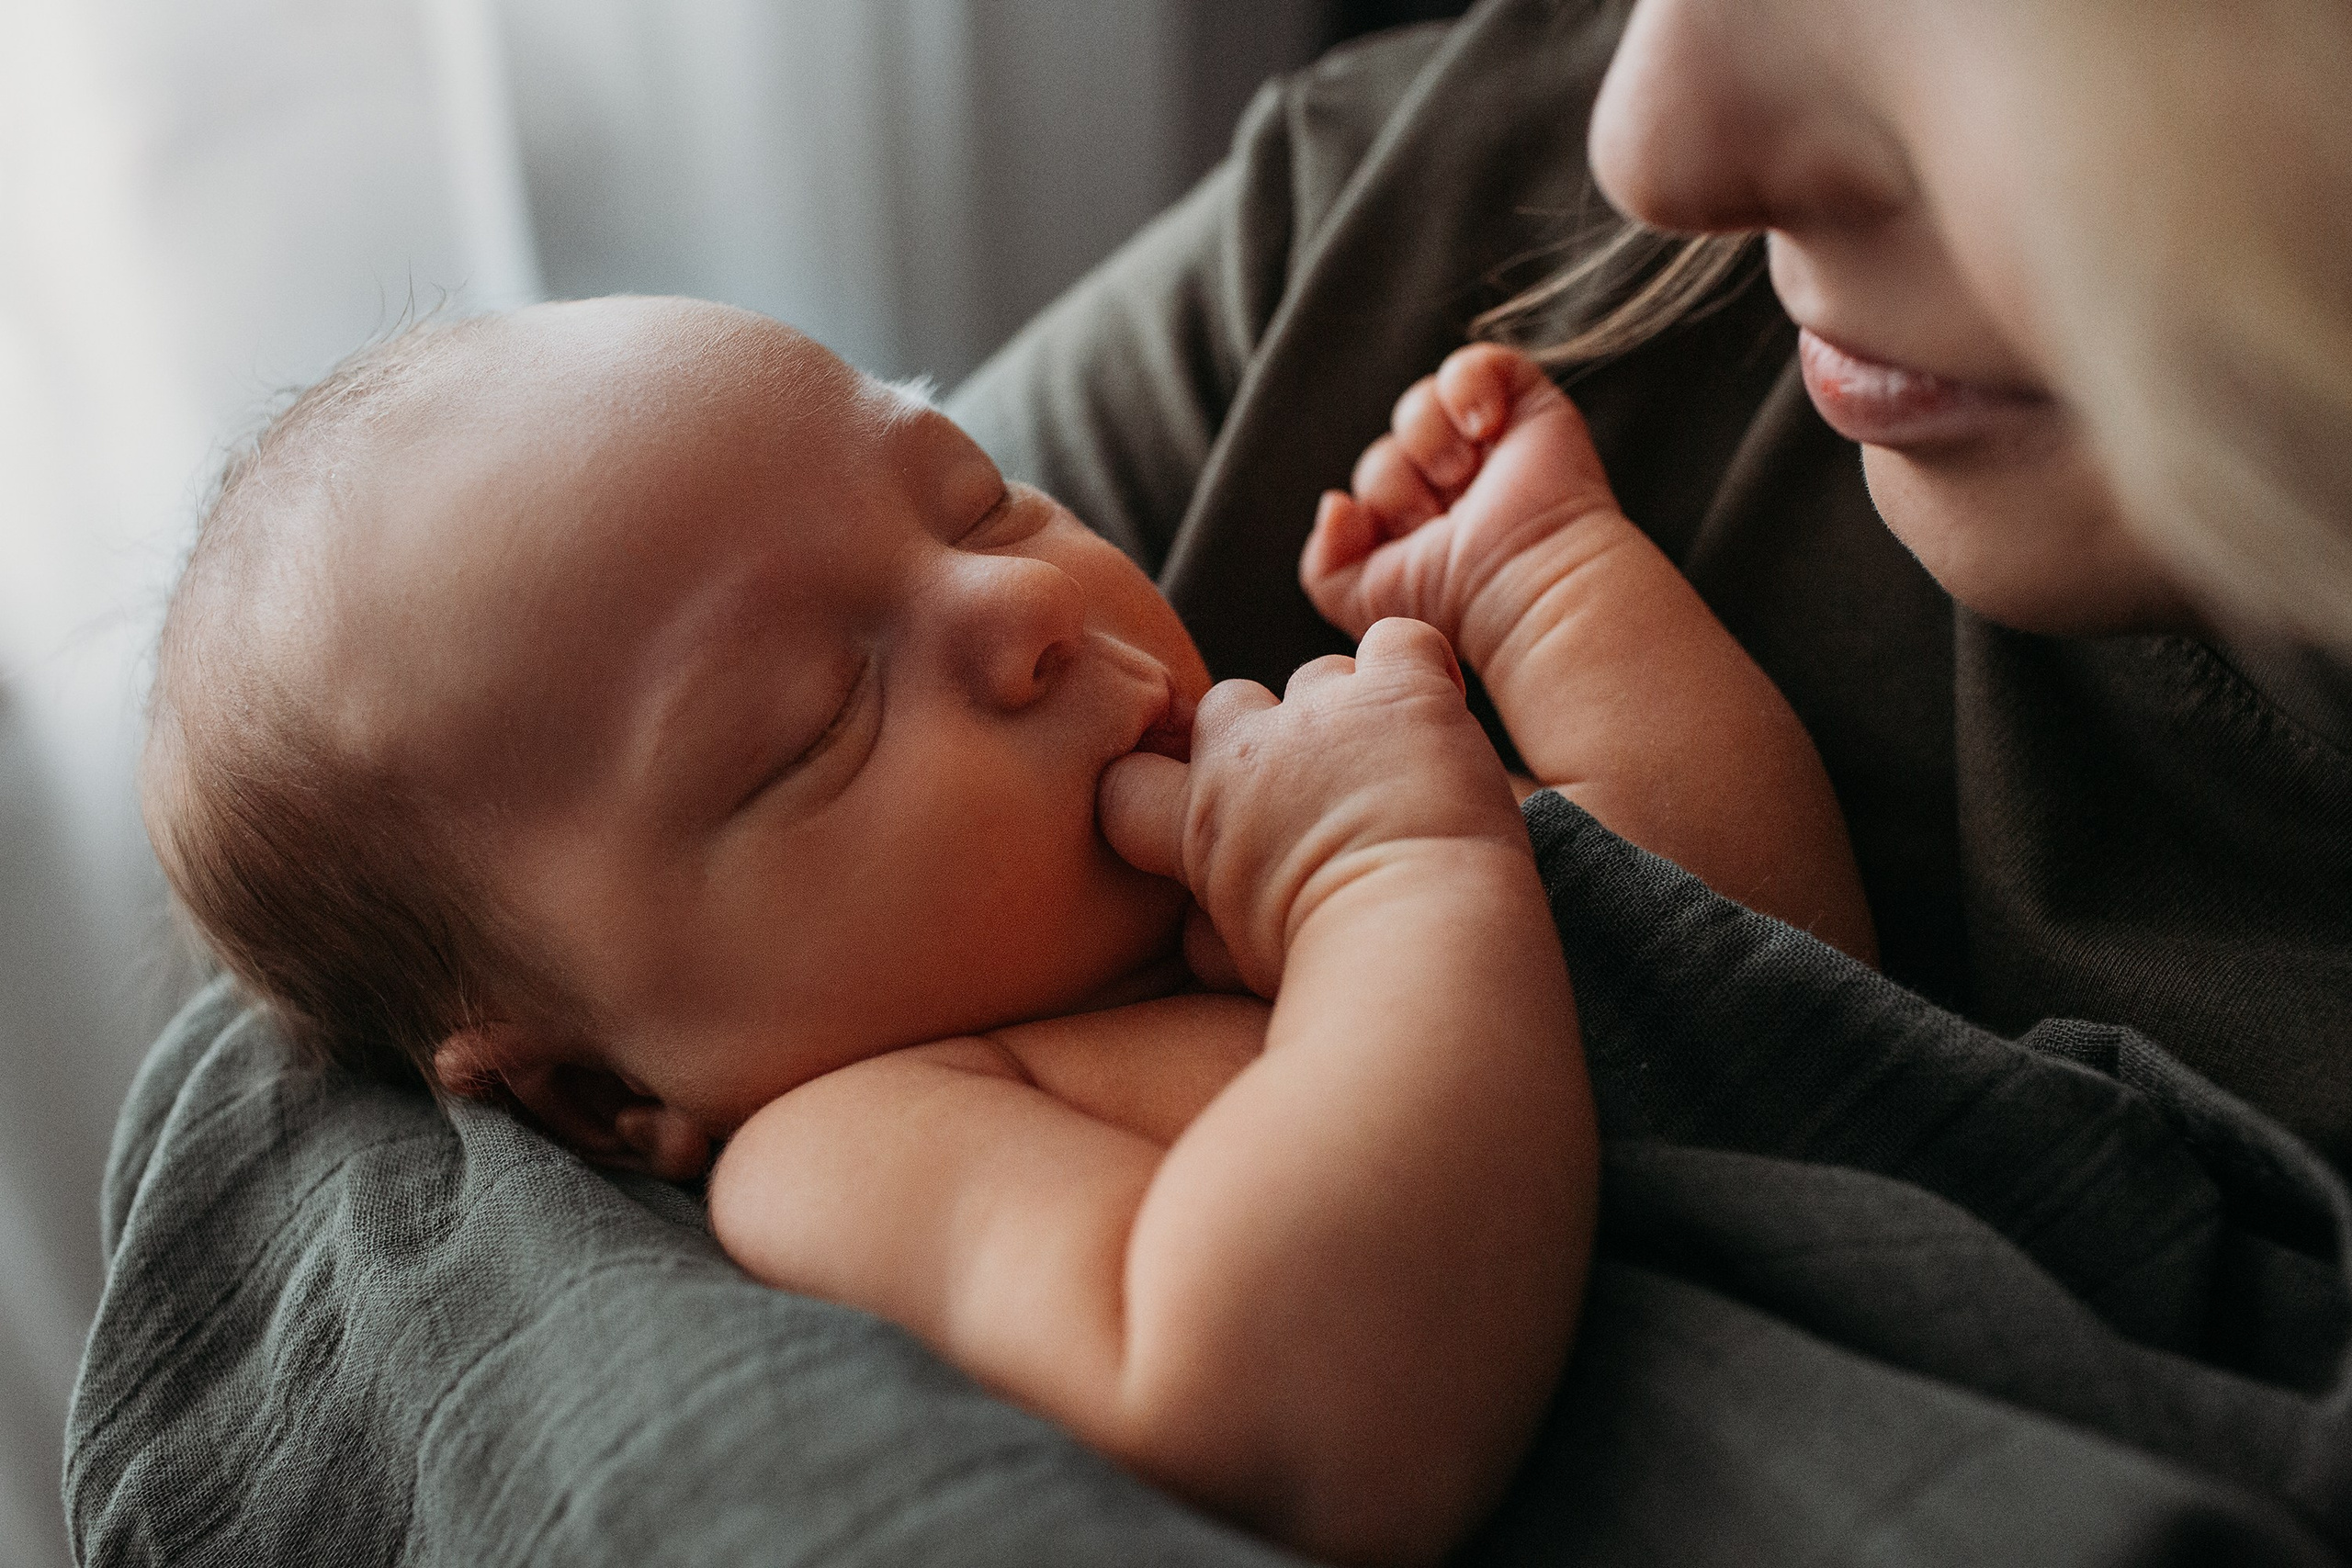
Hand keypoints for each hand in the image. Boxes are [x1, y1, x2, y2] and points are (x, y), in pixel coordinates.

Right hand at [1098, 619, 1524, 998]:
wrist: (1414, 946)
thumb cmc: (1331, 973)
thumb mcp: (1237, 967)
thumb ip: (1206, 931)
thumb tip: (1200, 930)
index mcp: (1199, 822)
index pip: (1130, 778)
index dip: (1166, 787)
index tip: (1214, 814)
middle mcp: (1246, 753)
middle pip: (1228, 707)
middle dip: (1265, 742)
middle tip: (1321, 795)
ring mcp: (1321, 715)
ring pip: (1317, 678)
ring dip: (1349, 714)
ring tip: (1396, 773)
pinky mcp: (1398, 692)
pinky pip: (1398, 643)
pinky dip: (1419, 670)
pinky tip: (1440, 714)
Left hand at [1300, 343, 1632, 672]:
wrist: (1527, 583)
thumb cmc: (1458, 601)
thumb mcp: (1365, 600)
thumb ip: (1324, 563)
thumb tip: (1335, 503)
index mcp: (1427, 528)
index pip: (1372, 489)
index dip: (1375, 508)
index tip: (1408, 539)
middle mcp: (1460, 487)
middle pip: (1389, 451)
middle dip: (1397, 486)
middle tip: (1436, 520)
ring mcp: (1493, 447)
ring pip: (1419, 406)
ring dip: (1427, 441)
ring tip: (1461, 476)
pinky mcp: (1529, 407)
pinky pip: (1476, 364)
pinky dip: (1466, 385)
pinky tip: (1482, 426)